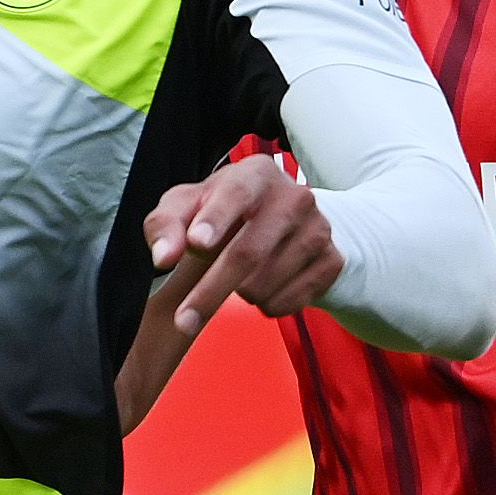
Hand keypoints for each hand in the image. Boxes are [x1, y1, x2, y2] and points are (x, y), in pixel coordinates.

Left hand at [145, 156, 346, 335]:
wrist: (286, 223)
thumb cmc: (225, 212)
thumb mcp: (189, 207)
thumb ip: (166, 225)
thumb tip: (164, 256)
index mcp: (256, 174)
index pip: (235, 195)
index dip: (215, 219)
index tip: (196, 244)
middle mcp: (295, 197)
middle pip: (248, 252)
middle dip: (210, 292)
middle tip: (183, 321)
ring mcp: (319, 229)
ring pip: (265, 284)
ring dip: (238, 296)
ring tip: (236, 280)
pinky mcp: (332, 261)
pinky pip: (288, 302)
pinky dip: (265, 305)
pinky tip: (263, 286)